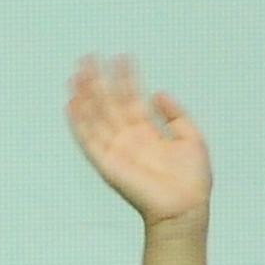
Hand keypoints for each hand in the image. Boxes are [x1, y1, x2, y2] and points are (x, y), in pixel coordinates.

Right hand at [68, 56, 211, 223]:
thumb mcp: (192, 138)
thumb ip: (175, 115)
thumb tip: (158, 92)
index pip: (132, 99)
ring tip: (77, 74)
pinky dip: (79, 123)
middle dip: (99, 81)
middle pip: (108, 104)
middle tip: (88, 58)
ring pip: (96, 117)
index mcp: (147, 131)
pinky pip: (89, 140)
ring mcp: (116, 149)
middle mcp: (128, 137)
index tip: (119, 57)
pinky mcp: (107, 163)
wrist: (184, 207)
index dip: (126, 78)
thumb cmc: (191, 178)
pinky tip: (72, 104)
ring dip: (86, 96)